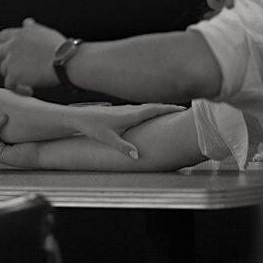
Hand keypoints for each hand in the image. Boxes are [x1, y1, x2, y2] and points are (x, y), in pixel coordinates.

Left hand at [0, 18, 64, 93]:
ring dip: (13, 76)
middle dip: (3, 62)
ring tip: (27, 82)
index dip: (2, 45)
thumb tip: (27, 22)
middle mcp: (12, 45)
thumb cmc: (61, 48)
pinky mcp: (14, 75)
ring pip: (3, 70)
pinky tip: (29, 90)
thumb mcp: (45, 32)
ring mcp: (11, 60)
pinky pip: (9, 84)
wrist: (65, 61)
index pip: (2, 37)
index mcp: (19, 34)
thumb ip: (33, 28)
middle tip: (13, 69)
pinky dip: (18, 89)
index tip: (6, 52)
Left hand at [70, 103, 186, 158]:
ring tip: (171, 113)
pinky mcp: (121, 111)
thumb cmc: (93, 127)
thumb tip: (137, 156)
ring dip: (159, 108)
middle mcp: (130, 110)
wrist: (80, 117)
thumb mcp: (109, 139)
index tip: (182, 109)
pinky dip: (150, 110)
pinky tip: (151, 115)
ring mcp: (125, 109)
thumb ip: (124, 147)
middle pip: (153, 107)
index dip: (169, 108)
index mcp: (130, 115)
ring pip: (147, 107)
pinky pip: (140, 109)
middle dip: (168, 108)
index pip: (154, 109)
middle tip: (182, 111)